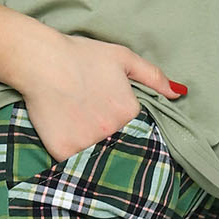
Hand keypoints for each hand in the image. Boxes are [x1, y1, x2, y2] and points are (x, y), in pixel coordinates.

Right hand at [20, 33, 187, 162]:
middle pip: (120, 148)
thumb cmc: (80, 55)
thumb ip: (154, 77)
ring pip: (98, 159)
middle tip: (95, 127)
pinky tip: (67, 140)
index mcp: (130, 112)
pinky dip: (72, 158)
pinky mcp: (64, 152)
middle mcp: (113, 132)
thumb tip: (179, 93)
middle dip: (114, 144)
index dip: (129, 129)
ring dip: (95, 153)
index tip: (113, 120)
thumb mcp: (123, 58)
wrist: (39, 60)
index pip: (139, 132)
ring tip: (83, 135)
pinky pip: (73, 163)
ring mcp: (88, 144)